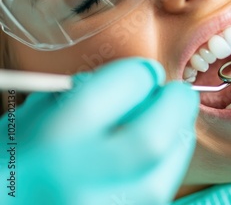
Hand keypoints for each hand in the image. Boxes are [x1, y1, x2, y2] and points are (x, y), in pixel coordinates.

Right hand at [0, 58, 198, 203]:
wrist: (7, 204)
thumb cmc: (14, 161)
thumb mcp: (32, 118)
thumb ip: (85, 97)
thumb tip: (139, 86)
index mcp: (53, 140)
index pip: (118, 91)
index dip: (142, 74)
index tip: (146, 73)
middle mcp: (78, 181)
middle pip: (153, 139)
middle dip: (176, 106)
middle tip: (176, 94)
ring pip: (164, 177)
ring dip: (178, 141)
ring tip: (171, 124)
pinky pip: (158, 196)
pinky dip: (167, 169)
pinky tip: (160, 156)